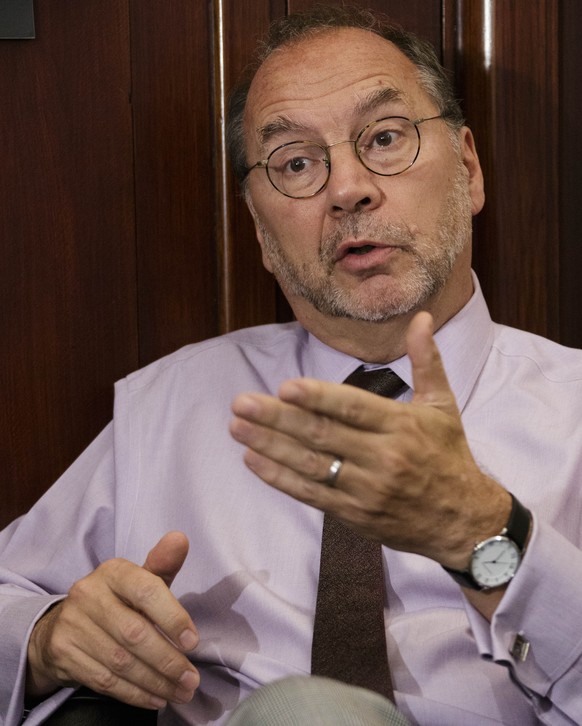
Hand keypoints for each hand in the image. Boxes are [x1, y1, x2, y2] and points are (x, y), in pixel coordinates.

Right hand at [26, 531, 198, 709]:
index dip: (172, 617)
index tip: (192, 642)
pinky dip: (134, 693)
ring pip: (121, 661)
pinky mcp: (63, 653)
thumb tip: (180, 539)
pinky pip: (104, 680)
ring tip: (180, 691)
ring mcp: (73, 624)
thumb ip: (163, 564)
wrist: (62, 624)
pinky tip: (155, 698)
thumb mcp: (139, 579)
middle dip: (168, 661)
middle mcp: (89, 593)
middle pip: (135, 633)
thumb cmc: (117, 600)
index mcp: (113, 571)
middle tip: (191, 679)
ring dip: (155, 682)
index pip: (146, 591)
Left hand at [230, 312, 510, 568]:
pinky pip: (312, 494)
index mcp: (402, 425)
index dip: (318, 398)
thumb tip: (420, 316)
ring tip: (238, 428)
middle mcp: (383, 457)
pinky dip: (281, 479)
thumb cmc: (448, 455)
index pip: (354, 408)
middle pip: (323, 435)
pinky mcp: (354, 515)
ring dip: (270, 446)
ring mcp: (366, 489)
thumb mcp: (443, 405)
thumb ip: (426, 360)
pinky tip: (254, 461)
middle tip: (241, 403)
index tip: (285, 387)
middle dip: (278, 419)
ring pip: (311, 465)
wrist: (462, 521)